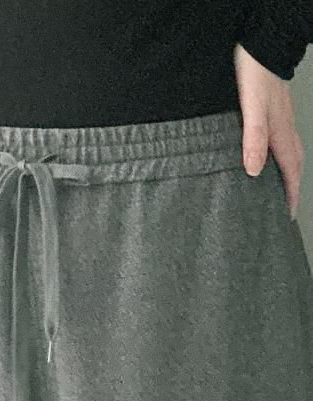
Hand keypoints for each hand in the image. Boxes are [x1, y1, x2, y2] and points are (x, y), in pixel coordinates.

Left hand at [234, 43, 304, 219]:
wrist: (261, 44)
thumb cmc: (255, 73)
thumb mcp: (252, 108)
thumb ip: (253, 137)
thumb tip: (252, 170)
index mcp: (279, 133)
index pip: (289, 172)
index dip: (289, 195)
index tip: (287, 215)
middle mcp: (282, 129)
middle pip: (291, 166)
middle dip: (290, 188)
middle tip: (284, 207)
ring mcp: (279, 120)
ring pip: (286, 154)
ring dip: (284, 173)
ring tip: (277, 188)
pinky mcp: (271, 112)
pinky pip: (279, 141)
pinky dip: (276, 156)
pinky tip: (265, 155)